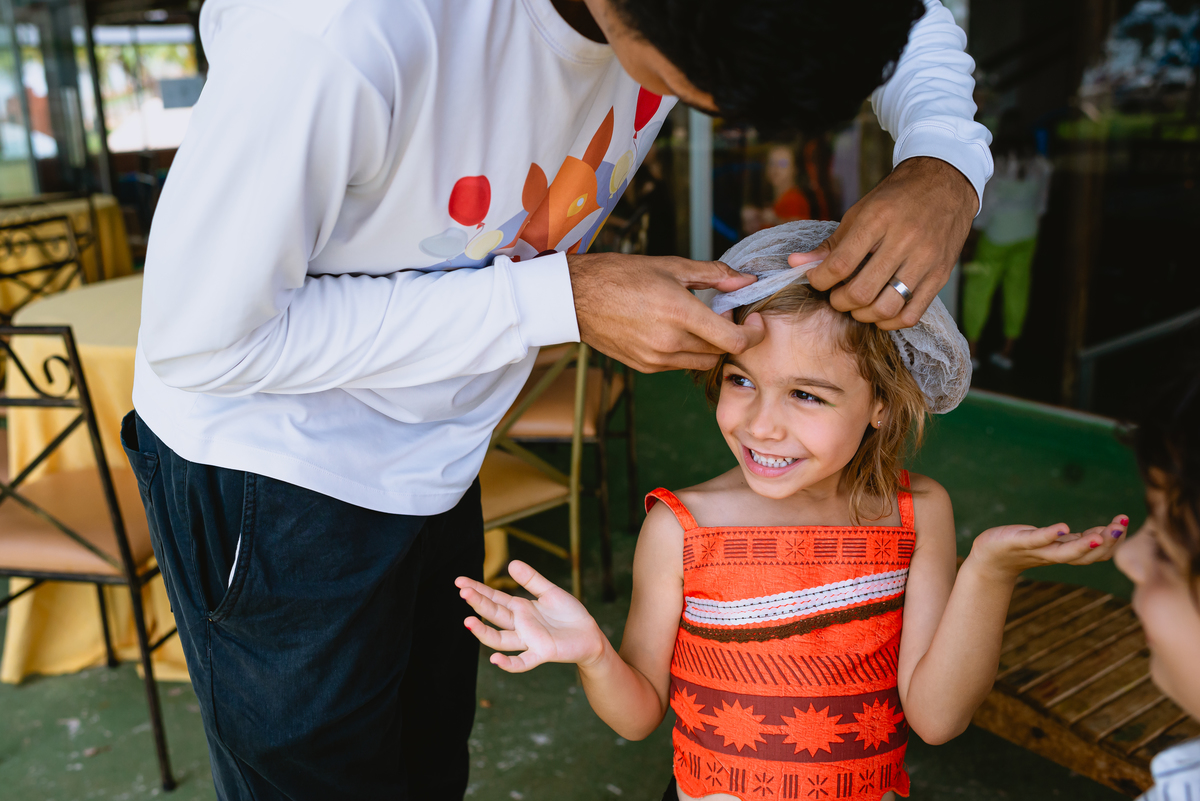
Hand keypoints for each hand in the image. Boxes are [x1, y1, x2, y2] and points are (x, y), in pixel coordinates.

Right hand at [456, 560, 606, 672]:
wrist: (590, 636)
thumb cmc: (569, 615)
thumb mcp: (550, 592)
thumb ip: (531, 579)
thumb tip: (511, 563)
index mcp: (520, 609)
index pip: (494, 599)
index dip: (477, 591)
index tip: (459, 582)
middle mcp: (520, 625)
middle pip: (494, 615)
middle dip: (478, 603)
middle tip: (463, 591)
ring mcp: (529, 640)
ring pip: (500, 639)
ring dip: (483, 632)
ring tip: (468, 621)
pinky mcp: (542, 653)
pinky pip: (522, 661)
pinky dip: (508, 663)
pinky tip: (494, 660)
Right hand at [569, 252, 764, 371]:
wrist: (576, 297)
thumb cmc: (621, 275)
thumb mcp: (671, 267)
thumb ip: (714, 275)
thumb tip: (746, 279)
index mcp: (679, 313)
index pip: (734, 340)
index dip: (754, 333)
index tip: (755, 321)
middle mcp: (669, 342)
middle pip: (721, 351)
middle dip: (730, 334)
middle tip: (722, 312)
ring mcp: (656, 359)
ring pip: (702, 361)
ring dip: (710, 346)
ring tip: (697, 321)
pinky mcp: (645, 367)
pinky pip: (680, 365)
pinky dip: (687, 351)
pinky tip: (675, 330)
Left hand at [788, 157, 976, 329]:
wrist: (945, 183)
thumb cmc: (895, 199)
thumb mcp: (859, 212)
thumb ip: (830, 244)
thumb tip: (796, 264)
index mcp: (877, 220)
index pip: (839, 265)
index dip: (819, 280)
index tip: (816, 280)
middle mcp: (904, 240)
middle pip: (861, 292)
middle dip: (839, 301)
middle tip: (836, 295)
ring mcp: (925, 260)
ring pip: (886, 308)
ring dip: (863, 315)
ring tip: (856, 305)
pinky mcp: (941, 275)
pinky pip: (911, 315)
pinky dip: (889, 322)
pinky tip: (879, 312)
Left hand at [965, 515, 1130, 582]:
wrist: (990, 559)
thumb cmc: (1024, 547)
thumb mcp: (1056, 542)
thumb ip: (1078, 539)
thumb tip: (1110, 532)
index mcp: (1065, 553)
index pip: (1095, 552)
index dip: (1112, 541)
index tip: (1125, 523)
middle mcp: (1053, 555)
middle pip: (1085, 556)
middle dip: (1105, 543)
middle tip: (1121, 527)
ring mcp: (1036, 550)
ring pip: (1064, 553)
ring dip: (1083, 545)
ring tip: (1100, 534)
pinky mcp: (1017, 542)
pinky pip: (1035, 540)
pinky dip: (1049, 535)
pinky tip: (1063, 528)